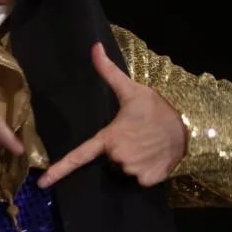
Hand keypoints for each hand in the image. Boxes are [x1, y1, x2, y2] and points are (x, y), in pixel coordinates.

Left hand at [38, 43, 186, 188]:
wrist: (189, 126)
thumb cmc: (157, 108)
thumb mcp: (131, 90)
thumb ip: (108, 72)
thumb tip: (94, 47)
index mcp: (109, 137)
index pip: (79, 156)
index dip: (59, 170)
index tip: (42, 184)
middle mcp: (118, 156)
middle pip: (111, 158)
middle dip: (120, 148)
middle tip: (136, 134)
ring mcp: (133, 170)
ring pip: (125, 168)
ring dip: (134, 159)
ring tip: (147, 144)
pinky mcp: (148, 180)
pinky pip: (140, 178)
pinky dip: (146, 170)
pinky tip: (154, 155)